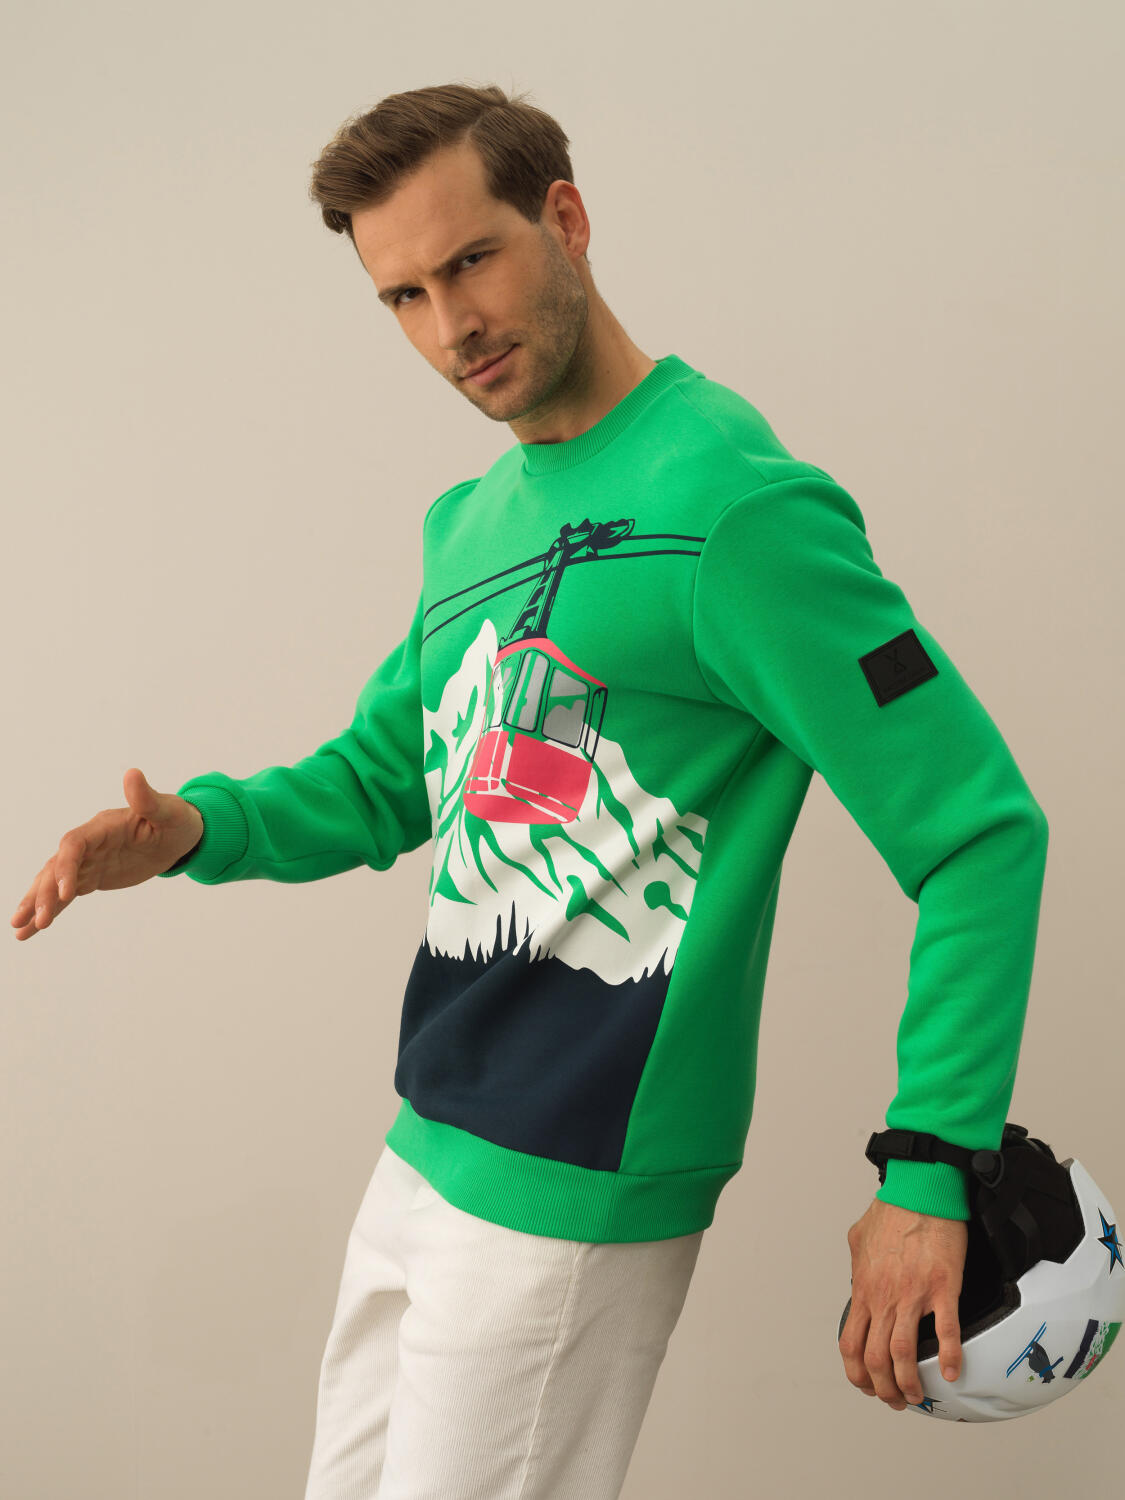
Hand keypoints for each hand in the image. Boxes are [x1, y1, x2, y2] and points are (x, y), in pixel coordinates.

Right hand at [11, 768, 203, 940]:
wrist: (180, 835)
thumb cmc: (176, 819)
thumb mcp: (169, 811)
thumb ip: (147, 798)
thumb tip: (132, 774)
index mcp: (103, 827)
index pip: (74, 845)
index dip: (66, 866)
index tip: (66, 893)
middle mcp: (89, 843)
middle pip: (57, 866)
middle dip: (44, 892)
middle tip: (36, 919)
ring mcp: (88, 861)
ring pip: (54, 882)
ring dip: (36, 904)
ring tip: (18, 928)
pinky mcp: (91, 877)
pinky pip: (65, 896)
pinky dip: (49, 911)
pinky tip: (30, 929)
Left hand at [838, 1196, 966, 1409]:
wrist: (919, 1189)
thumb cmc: (892, 1209)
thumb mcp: (859, 1239)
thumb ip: (857, 1265)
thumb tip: (857, 1279)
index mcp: (864, 1288)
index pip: (850, 1343)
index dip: (856, 1373)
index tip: (867, 1385)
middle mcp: (883, 1296)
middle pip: (874, 1359)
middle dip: (882, 1388)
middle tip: (894, 1400)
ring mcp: (912, 1294)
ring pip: (903, 1354)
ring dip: (910, 1383)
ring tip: (918, 1395)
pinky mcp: (941, 1287)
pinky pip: (946, 1331)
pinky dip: (951, 1357)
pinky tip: (954, 1372)